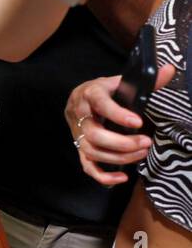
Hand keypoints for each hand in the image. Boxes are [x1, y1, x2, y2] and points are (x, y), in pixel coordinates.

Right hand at [64, 66, 171, 184]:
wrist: (79, 97)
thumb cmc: (104, 91)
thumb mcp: (121, 81)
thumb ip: (148, 80)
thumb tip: (170, 69)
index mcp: (90, 94)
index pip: (100, 104)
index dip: (117, 114)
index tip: (138, 122)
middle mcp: (80, 115)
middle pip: (94, 134)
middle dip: (121, 142)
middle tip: (146, 142)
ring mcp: (77, 134)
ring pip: (92, 151)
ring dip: (118, 157)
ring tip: (142, 152)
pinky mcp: (80, 148)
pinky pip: (87, 166)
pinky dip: (103, 176)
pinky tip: (122, 178)